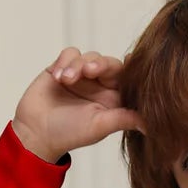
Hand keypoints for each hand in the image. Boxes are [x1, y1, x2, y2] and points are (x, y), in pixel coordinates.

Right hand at [12, 49, 145, 161]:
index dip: (131, 70)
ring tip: (66, 80)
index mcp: (112, 100)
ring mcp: (81, 76)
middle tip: (89, 71)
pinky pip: (70, 53)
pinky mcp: (62, 67)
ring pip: (88, 56)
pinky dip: (65, 62)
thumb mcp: (100, 126)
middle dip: (99, 64)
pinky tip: (58, 77)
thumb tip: (152, 124)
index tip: (132, 61)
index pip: (126, 79)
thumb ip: (125, 119)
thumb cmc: (69, 134)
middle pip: (108, 63)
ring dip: (77, 65)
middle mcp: (99, 86)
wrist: (35, 132)